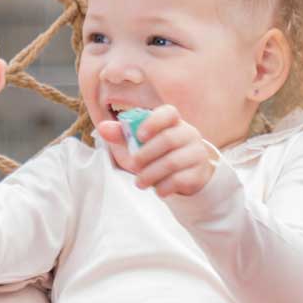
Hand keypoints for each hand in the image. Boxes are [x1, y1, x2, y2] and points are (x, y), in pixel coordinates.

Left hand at [98, 104, 217, 196]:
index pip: (169, 113)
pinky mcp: (199, 173)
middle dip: (145, 155)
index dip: (154, 122)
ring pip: (172, 162)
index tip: (140, 135)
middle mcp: (189, 134)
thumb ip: (122, 134)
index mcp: (173, 122)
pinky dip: (164, 187)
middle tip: (133, 166)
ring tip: (140, 183)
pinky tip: (158, 189)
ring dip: (151, 174)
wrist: (186, 175)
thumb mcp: (140, 144)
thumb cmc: (159, 155)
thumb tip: (103, 127)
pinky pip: (180, 179)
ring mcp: (197, 153)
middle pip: (168, 139)